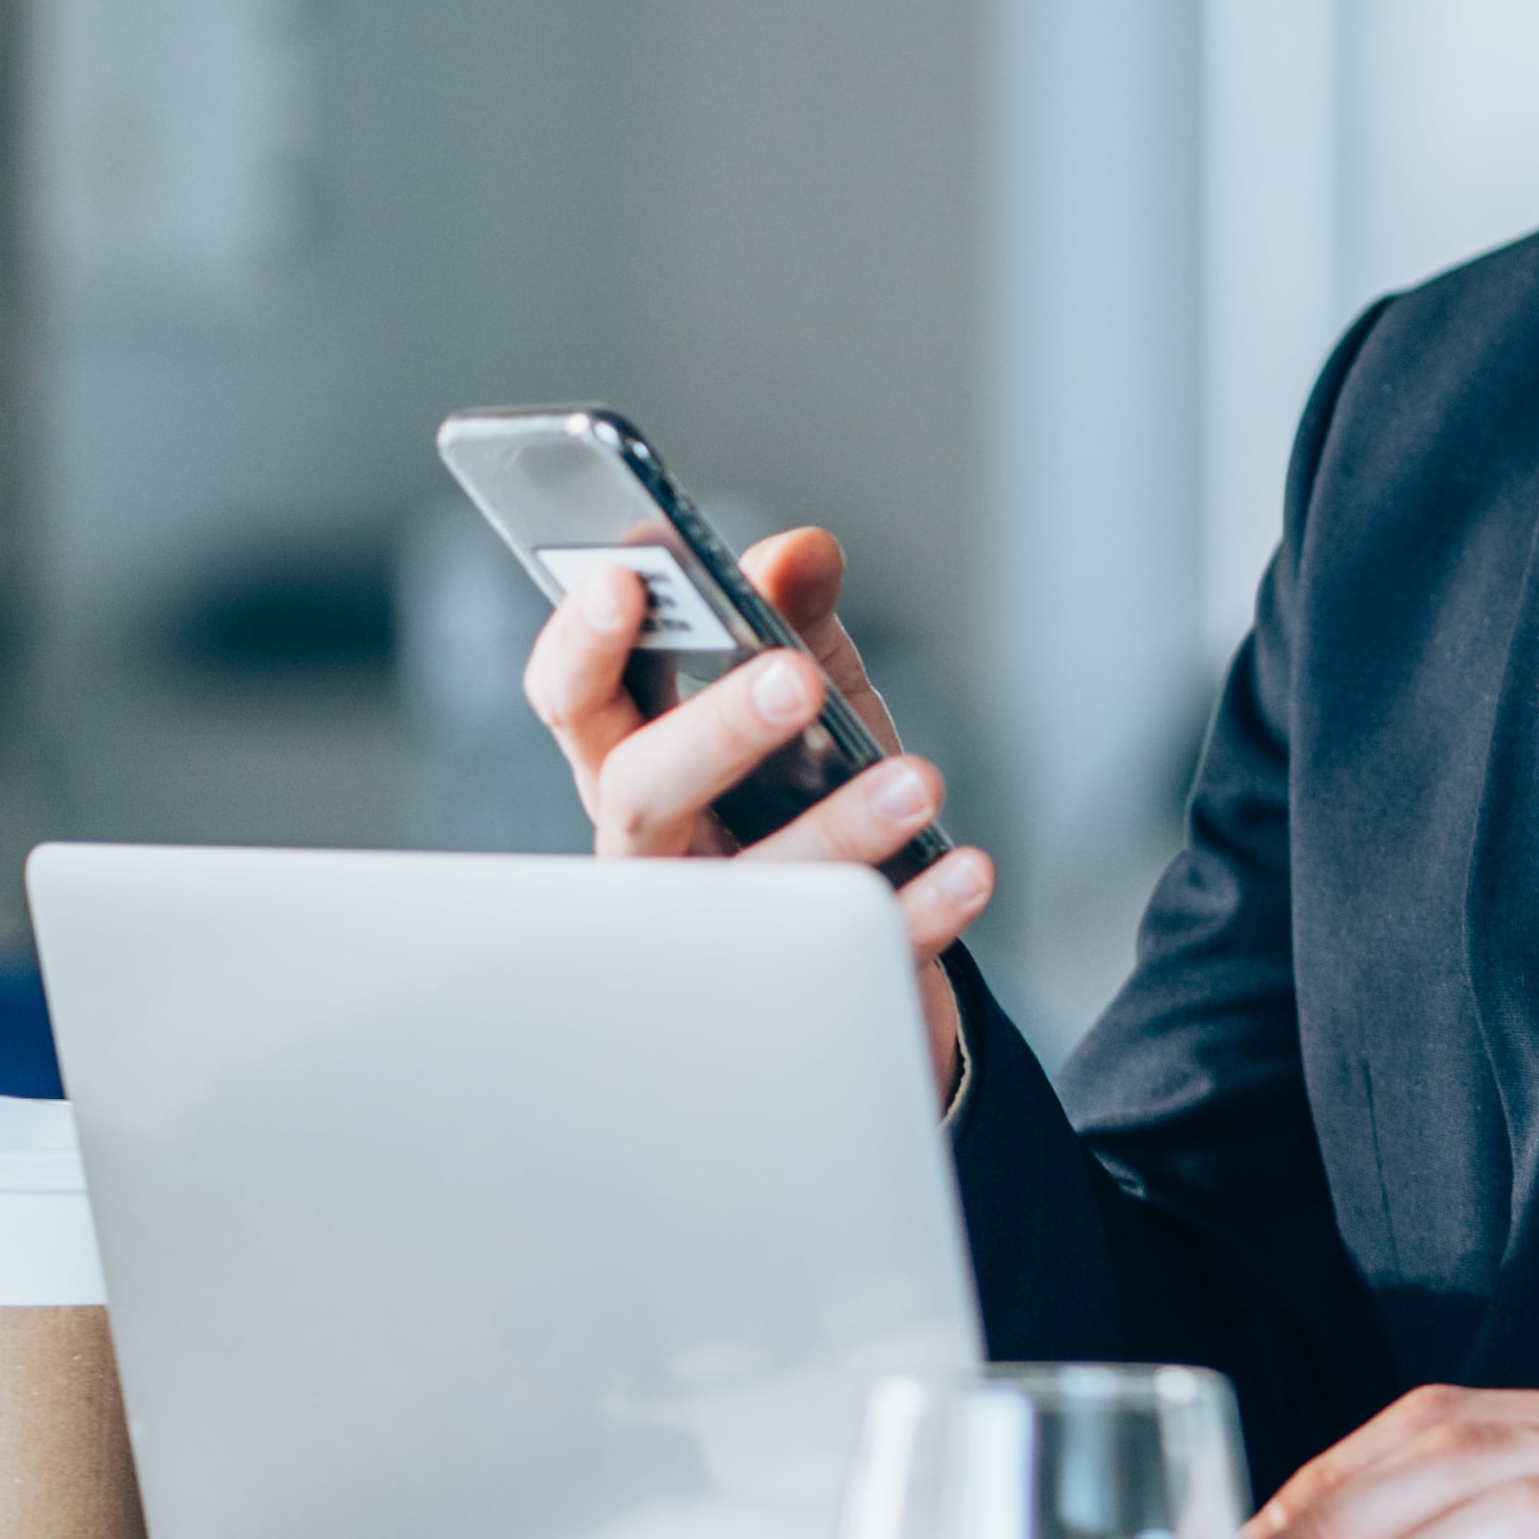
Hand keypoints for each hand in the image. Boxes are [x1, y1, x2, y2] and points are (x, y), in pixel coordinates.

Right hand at [520, 525, 988, 1095]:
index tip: (623, 580)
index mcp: (633, 762)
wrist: (866, 928)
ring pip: (750, 884)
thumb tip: (800, 554)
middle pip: (639, 792)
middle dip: (712, 731)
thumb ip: (793, 617)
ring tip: (918, 780)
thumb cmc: (806, 796)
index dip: (583, 644)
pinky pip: (852, 950)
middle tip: (790, 679)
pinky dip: (916, 909)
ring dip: (837, 825)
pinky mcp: (801, 984)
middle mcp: (654, 851)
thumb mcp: (807, 694)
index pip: (575, 701)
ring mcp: (717, 928)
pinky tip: (962, 870)